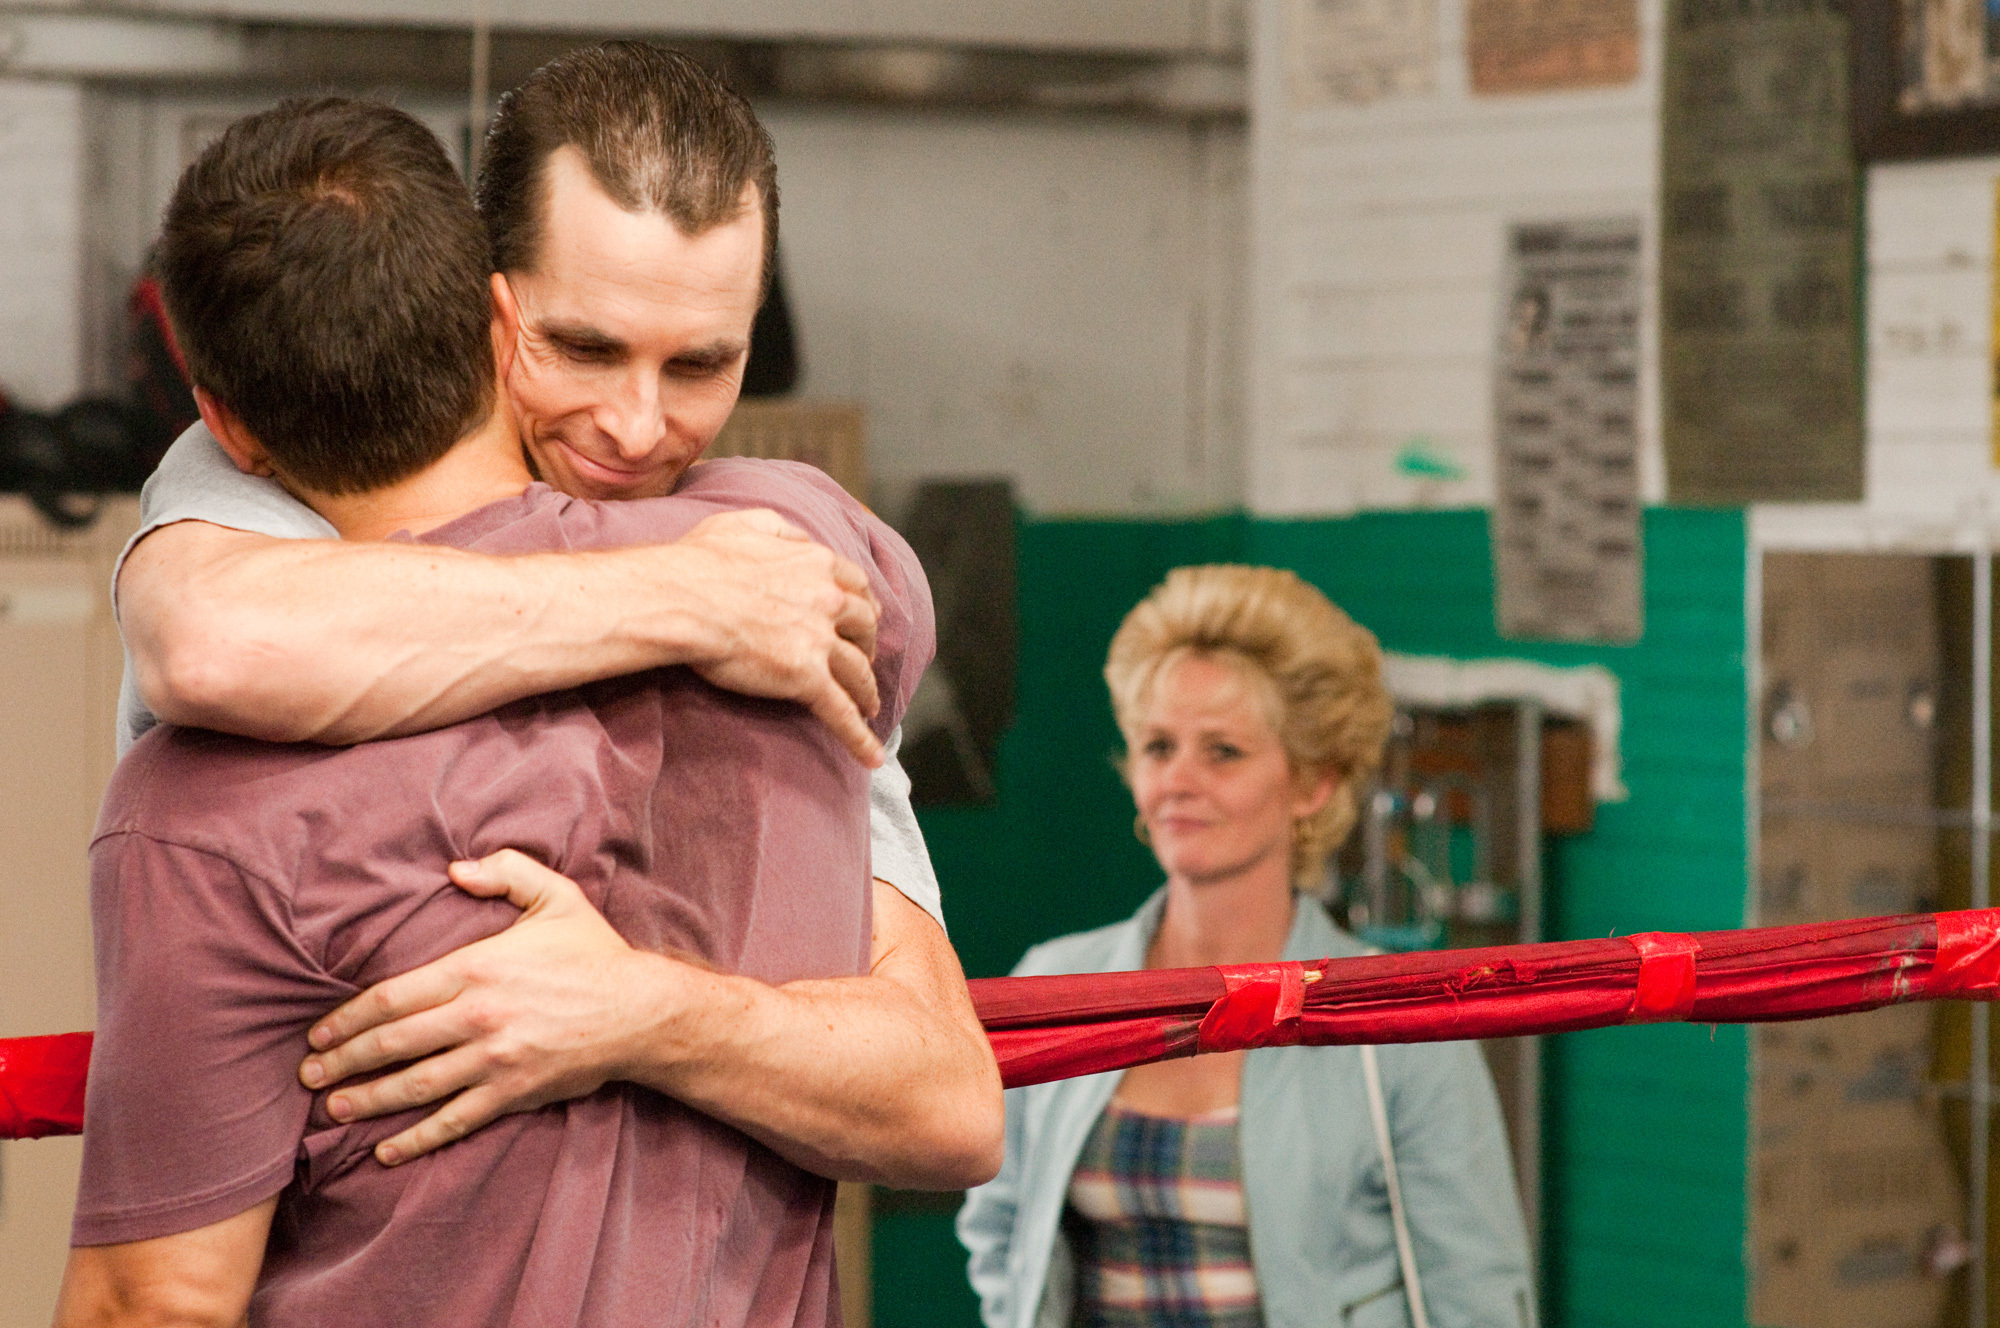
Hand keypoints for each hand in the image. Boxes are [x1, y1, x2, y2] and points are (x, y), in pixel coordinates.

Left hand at [298, 850, 670, 1165]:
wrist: (642, 1011)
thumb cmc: (595, 954)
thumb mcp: (557, 897)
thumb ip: (507, 873)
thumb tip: (455, 869)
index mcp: (478, 967)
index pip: (394, 996)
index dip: (350, 1017)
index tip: (319, 1031)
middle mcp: (478, 1016)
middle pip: (393, 1042)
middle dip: (345, 1060)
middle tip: (309, 1075)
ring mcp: (495, 1059)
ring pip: (415, 1085)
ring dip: (368, 1099)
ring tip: (333, 1108)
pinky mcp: (513, 1092)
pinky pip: (455, 1120)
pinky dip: (417, 1138)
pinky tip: (385, 1150)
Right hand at [671, 508, 883, 764]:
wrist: (681, 599)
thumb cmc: (700, 560)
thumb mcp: (744, 522)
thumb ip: (781, 528)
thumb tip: (800, 538)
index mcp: (816, 564)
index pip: (855, 585)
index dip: (861, 604)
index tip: (861, 616)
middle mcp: (828, 600)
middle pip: (864, 626)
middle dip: (867, 644)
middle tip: (863, 658)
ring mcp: (819, 641)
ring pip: (858, 670)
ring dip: (867, 689)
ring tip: (868, 705)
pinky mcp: (806, 678)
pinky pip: (841, 713)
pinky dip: (860, 737)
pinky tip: (872, 757)